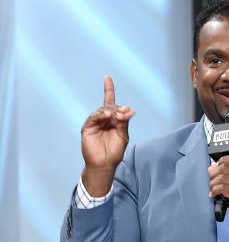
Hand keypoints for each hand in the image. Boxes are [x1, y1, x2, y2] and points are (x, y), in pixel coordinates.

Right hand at [81, 75, 135, 194]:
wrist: (104, 164)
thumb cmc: (114, 152)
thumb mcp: (123, 136)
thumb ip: (124, 122)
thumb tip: (128, 110)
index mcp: (112, 120)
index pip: (110, 102)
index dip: (108, 89)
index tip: (107, 77)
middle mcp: (102, 119)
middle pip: (109, 106)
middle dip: (117, 109)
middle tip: (125, 114)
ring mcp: (94, 123)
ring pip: (101, 111)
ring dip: (110, 112)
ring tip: (117, 117)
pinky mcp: (87, 128)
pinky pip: (93, 117)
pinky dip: (100, 115)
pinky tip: (107, 116)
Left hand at [208, 155, 228, 233]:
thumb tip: (215, 169)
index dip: (222, 160)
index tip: (215, 165)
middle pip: (225, 167)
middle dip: (213, 172)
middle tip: (209, 177)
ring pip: (221, 178)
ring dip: (212, 183)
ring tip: (211, 188)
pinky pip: (221, 189)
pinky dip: (214, 191)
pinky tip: (212, 195)